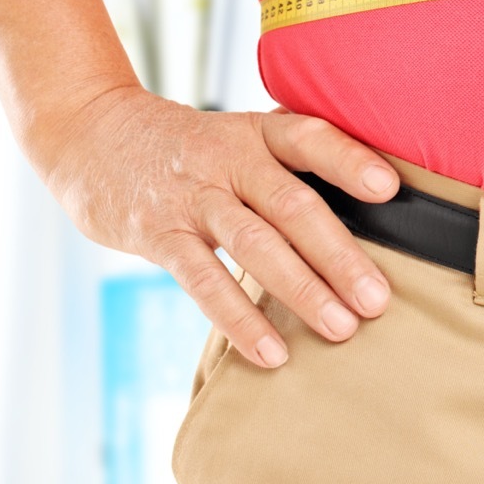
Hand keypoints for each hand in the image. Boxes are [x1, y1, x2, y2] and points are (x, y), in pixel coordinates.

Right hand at [39, 85, 401, 368]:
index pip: (309, 138)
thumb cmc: (192, 150)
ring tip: (340, 328)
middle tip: (377, 299)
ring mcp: (192, 198)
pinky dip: (239, 319)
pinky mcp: (158, 234)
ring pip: (254, 244)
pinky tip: (272, 351)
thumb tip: (375, 209)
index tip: (390, 189)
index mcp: (258, 132)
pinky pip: (203, 280)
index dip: (349, 161)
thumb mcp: (242, 138)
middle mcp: (229, 160)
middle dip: (339, 255)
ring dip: (301, 290)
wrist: (93, 136)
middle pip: (292, 205)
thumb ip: (293, 166)